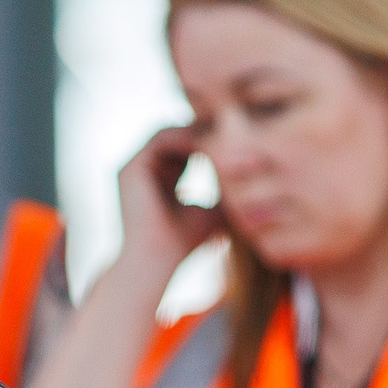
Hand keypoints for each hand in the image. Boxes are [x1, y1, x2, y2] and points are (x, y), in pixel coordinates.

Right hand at [116, 125, 225, 279]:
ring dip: (196, 131)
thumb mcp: (214, 208)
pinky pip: (160, 138)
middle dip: (203, 130)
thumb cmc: (184, 242)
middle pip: (176, 134)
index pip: (185, 147)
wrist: (156, 261)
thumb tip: (257, 177)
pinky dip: (184, 136)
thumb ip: (226, 188)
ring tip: (223, 133)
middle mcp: (142, 169)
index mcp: (159, 178)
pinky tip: (208, 142)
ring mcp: (132, 167)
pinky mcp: (130, 168)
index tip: (239, 137)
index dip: (210, 140)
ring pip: (168, 132)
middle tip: (235, 126)